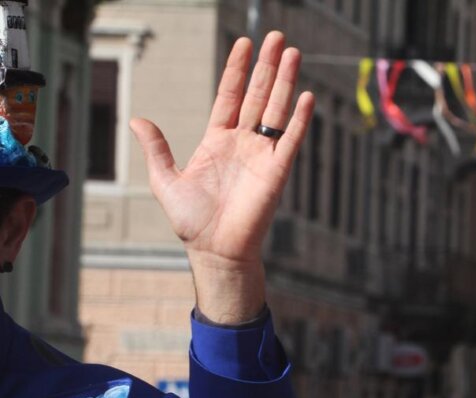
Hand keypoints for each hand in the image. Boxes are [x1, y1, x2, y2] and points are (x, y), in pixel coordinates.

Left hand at [131, 32, 314, 323]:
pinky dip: (300, 120)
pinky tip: (306, 97)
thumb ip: (157, 148)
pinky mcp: (277, 173)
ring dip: (286, 82)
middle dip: (268, 66)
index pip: (231, 96)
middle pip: (259, 95)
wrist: (214, 250)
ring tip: (294, 53)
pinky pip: (291, 141)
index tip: (245, 44)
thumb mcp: (165, 179)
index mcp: (217, 140)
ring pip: (277, 110)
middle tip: (278, 38)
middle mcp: (243, 143)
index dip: (237, 70)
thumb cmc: (191, 221)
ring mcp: (262, 156)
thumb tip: (138, 119)